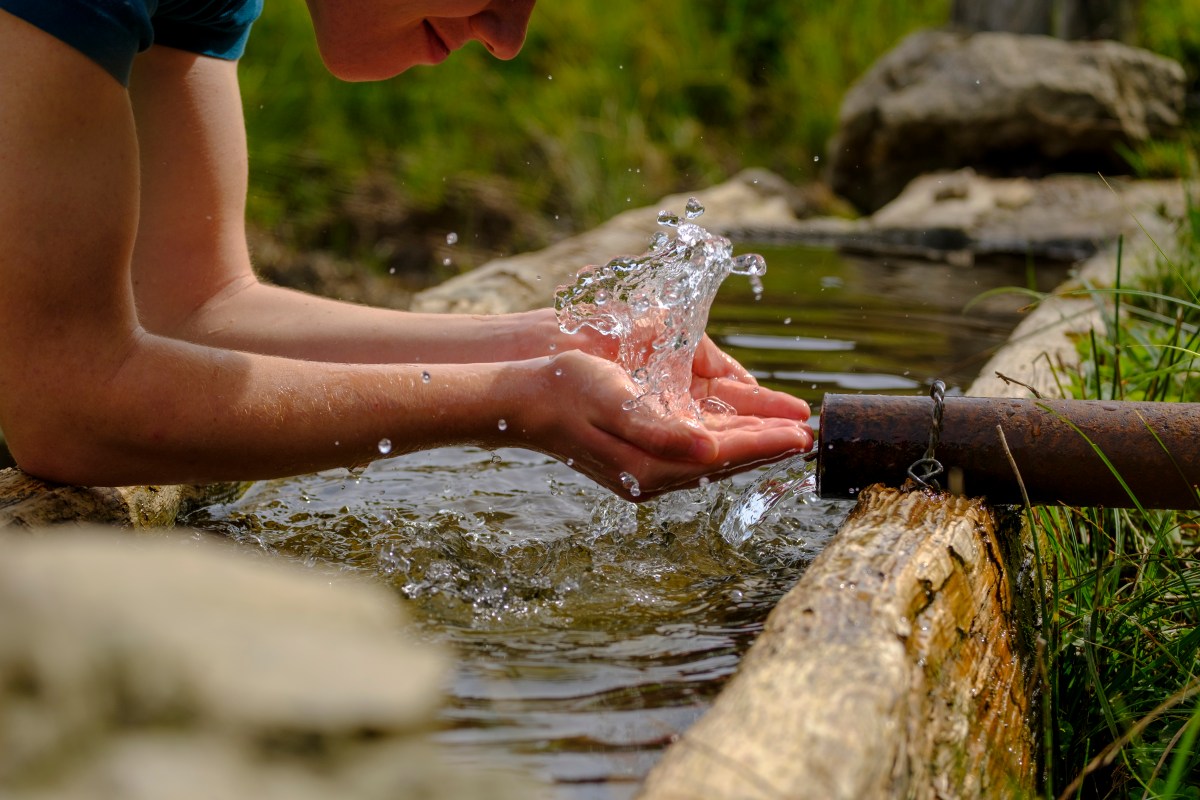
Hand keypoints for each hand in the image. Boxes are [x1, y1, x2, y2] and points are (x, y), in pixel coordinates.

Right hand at [510, 351, 812, 501]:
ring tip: (786, 431)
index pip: (724, 453)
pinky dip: (724, 438)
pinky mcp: (640, 453)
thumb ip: (663, 429)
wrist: (522, 396)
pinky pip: (694, 449)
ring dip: (751, 441)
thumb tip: (711, 448)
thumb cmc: (566, 390)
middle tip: (809, 435)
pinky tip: (738, 429)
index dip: (765, 442)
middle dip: (767, 444)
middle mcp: (654, 470)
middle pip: (726, 457)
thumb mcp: (615, 401)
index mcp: (651, 463)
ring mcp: (647, 465)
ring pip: (714, 454)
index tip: (801, 435)